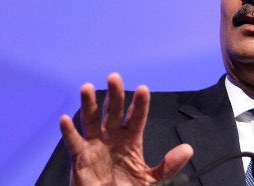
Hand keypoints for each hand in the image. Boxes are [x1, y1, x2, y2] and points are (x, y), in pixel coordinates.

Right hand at [59, 72, 193, 184]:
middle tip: (114, 77)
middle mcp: (113, 137)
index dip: (140, 104)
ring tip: (86, 87)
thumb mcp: (151, 179)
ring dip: (88, 104)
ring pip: (91, 120)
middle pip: (114, 112)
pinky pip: (73, 143)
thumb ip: (168, 166)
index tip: (143, 89)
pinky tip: (65, 119)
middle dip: (114, 95)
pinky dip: (68, 131)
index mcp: (131, 139)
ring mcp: (95, 144)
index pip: (137, 117)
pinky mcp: (80, 157)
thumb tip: (187, 149)